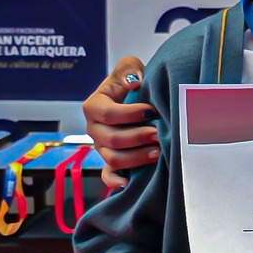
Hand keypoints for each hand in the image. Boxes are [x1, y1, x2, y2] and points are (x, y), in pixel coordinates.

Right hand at [83, 55, 158, 190]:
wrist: (137, 100)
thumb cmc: (132, 83)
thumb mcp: (129, 67)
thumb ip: (128, 69)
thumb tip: (134, 83)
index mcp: (93, 106)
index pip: (108, 113)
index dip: (129, 114)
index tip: (151, 110)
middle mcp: (94, 129)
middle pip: (111, 139)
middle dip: (137, 137)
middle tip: (158, 133)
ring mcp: (101, 148)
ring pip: (114, 159)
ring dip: (137, 158)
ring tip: (158, 152)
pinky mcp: (110, 163)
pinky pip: (108, 177)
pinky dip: (116, 182)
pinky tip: (129, 184)